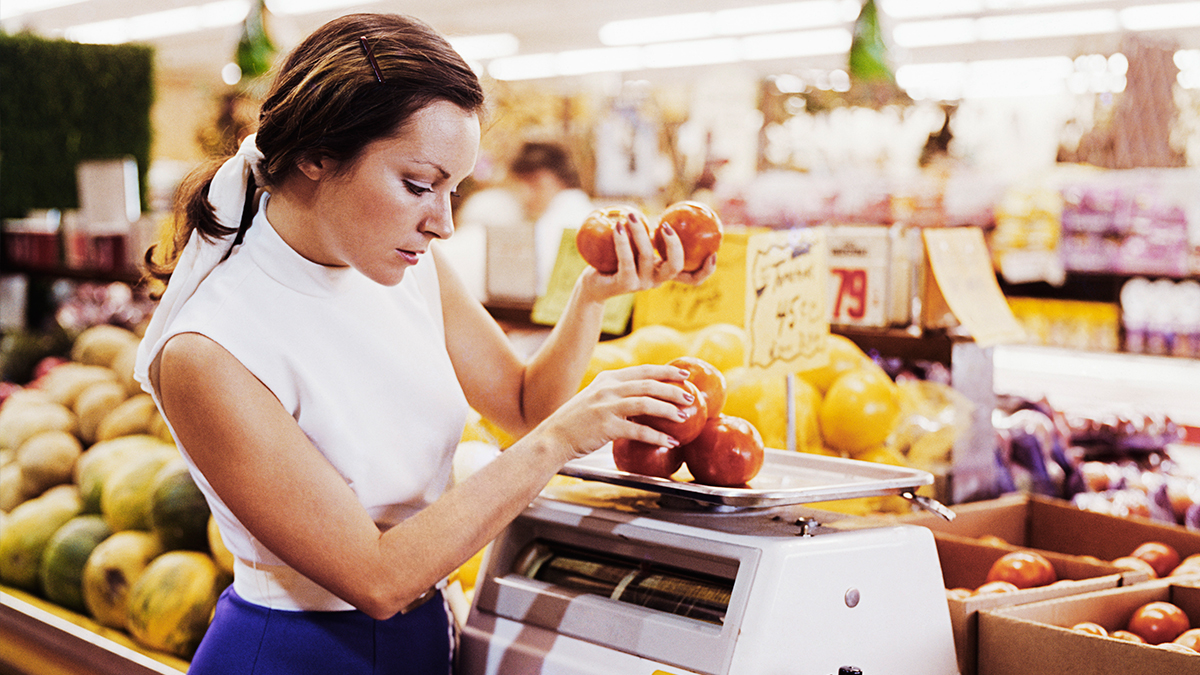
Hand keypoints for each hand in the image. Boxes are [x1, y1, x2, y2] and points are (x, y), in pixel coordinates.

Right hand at [531, 364, 695, 462]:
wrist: (553, 437)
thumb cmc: (576, 422)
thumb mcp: (595, 399)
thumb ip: (616, 395)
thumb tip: (644, 399)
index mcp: (607, 379)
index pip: (643, 370)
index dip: (666, 371)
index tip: (684, 374)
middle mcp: (608, 389)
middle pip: (649, 384)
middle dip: (673, 389)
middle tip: (691, 395)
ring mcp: (606, 406)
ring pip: (646, 403)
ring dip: (668, 410)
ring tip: (684, 417)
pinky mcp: (606, 426)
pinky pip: (639, 430)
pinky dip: (657, 436)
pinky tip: (670, 441)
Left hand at [579, 219, 716, 302]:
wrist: (594, 283)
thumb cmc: (617, 260)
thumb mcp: (637, 246)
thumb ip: (652, 235)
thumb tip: (666, 208)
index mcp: (665, 273)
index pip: (692, 279)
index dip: (707, 270)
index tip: (714, 253)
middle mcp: (656, 280)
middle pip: (675, 267)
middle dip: (675, 246)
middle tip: (666, 225)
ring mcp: (641, 285)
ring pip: (647, 257)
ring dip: (639, 232)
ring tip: (630, 215)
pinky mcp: (624, 284)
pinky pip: (626, 260)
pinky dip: (622, 241)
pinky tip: (618, 226)